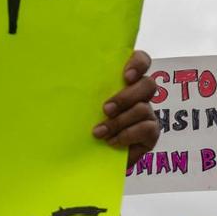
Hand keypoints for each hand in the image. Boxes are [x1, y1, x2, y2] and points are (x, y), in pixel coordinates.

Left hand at [92, 50, 158, 165]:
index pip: (141, 60)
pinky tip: (111, 141)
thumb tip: (64, 73)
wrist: (89, 154)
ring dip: (119, 121)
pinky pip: (147, 129)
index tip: (126, 76)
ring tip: (99, 132)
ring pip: (143, 108)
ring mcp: (148, 113)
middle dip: (126, 97)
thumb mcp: (82, 102)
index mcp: (125, 80)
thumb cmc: (84, 123)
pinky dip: (127, 135)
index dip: (138, 63)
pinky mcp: (152, 133)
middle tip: (106, 109)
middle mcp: (140, 94)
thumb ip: (85, 88)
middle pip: (148, 84)